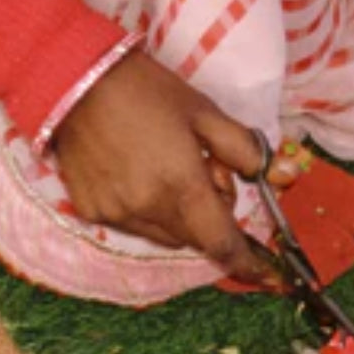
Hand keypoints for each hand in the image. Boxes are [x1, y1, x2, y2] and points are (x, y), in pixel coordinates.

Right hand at [53, 50, 272, 283]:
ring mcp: (116, 213)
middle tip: (205, 172)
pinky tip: (137, 174)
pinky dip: (145, 211)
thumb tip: (279, 174)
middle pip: (195, 238)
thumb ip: (242, 149)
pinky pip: (133, 225)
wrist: (74, 79)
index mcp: (182, 185)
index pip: (221, 242)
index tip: (265, 273)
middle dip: (210, 217)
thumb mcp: (204, 112)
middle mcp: (148, 209)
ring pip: (164, 236)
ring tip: (168, 172)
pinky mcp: (92, 210)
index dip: (246, 262)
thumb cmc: (146, 90)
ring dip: (178, 218)